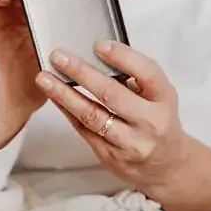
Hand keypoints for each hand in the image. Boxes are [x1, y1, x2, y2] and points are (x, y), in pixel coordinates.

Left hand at [34, 40, 188, 196]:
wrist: (167, 165)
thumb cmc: (157, 117)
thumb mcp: (157, 93)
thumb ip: (134, 74)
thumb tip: (95, 52)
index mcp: (163, 98)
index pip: (146, 73)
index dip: (122, 57)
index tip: (98, 45)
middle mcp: (150, 122)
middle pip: (112, 94)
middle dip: (81, 73)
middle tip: (59, 56)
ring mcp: (130, 143)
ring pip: (92, 115)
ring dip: (64, 94)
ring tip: (44, 77)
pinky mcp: (111, 156)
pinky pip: (83, 129)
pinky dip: (66, 109)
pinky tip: (54, 95)